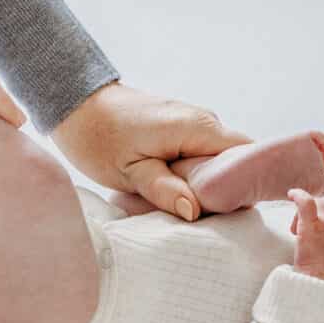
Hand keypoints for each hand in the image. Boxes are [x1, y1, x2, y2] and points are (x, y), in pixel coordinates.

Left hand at [52, 82, 249, 220]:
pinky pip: (203, 156)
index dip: (246, 186)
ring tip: (184, 206)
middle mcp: (205, 121)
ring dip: (207, 184)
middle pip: (236, 162)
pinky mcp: (183, 128)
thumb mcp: (128, 172)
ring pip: (219, 161)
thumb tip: (195, 211)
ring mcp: (195, 122)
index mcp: (198, 127)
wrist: (76, 103)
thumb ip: (164, 190)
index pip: (248, 156)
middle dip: (226, 191)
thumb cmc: (97, 137)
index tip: (229, 213)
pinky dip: (194, 175)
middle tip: (203, 218)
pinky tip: (174, 190)